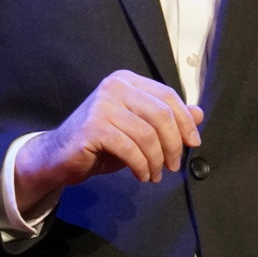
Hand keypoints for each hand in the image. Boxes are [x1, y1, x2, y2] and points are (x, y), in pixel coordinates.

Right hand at [14, 71, 203, 214]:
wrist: (59, 156)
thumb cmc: (102, 142)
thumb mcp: (139, 128)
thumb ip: (166, 119)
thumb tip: (199, 114)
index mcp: (127, 81)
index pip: (168, 96)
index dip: (185, 121)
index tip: (193, 143)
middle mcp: (115, 87)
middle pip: (161, 114)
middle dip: (174, 144)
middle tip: (174, 165)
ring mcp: (102, 105)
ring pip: (147, 134)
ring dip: (157, 160)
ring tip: (155, 174)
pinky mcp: (93, 127)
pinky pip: (130, 148)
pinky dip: (141, 166)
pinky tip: (141, 175)